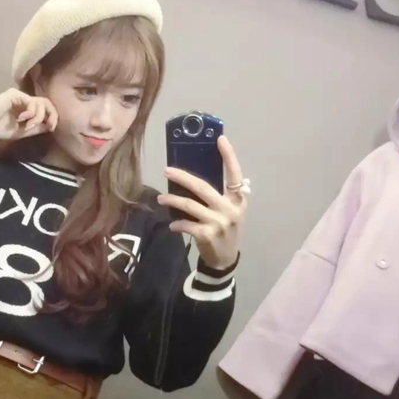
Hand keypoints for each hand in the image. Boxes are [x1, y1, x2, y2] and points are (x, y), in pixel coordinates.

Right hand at [0, 89, 57, 142]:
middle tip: (49, 126)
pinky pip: (31, 101)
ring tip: (27, 126)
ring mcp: (20, 96)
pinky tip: (22, 119)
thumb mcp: (21, 132)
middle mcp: (24, 100)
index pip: (45, 109)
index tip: (51, 128)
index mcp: (26, 109)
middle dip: (52, 115)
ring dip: (38, 117)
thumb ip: (36, 128)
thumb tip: (50, 125)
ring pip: (41, 102)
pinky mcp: (15, 94)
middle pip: (46, 102)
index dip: (52, 117)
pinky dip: (31, 112)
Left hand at [157, 136, 246, 270]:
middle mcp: (230, 209)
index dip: (229, 156)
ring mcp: (219, 222)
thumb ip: (220, 196)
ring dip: (172, 200)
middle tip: (166, 170)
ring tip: (161, 199)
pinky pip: (186, 224)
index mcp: (238, 199)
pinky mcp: (207, 234)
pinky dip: (176, 223)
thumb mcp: (230, 211)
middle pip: (203, 187)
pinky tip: (172, 225)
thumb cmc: (226, 230)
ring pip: (190, 205)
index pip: (235, 174)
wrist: (225, 260)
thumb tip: (194, 178)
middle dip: (182, 177)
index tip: (220, 139)